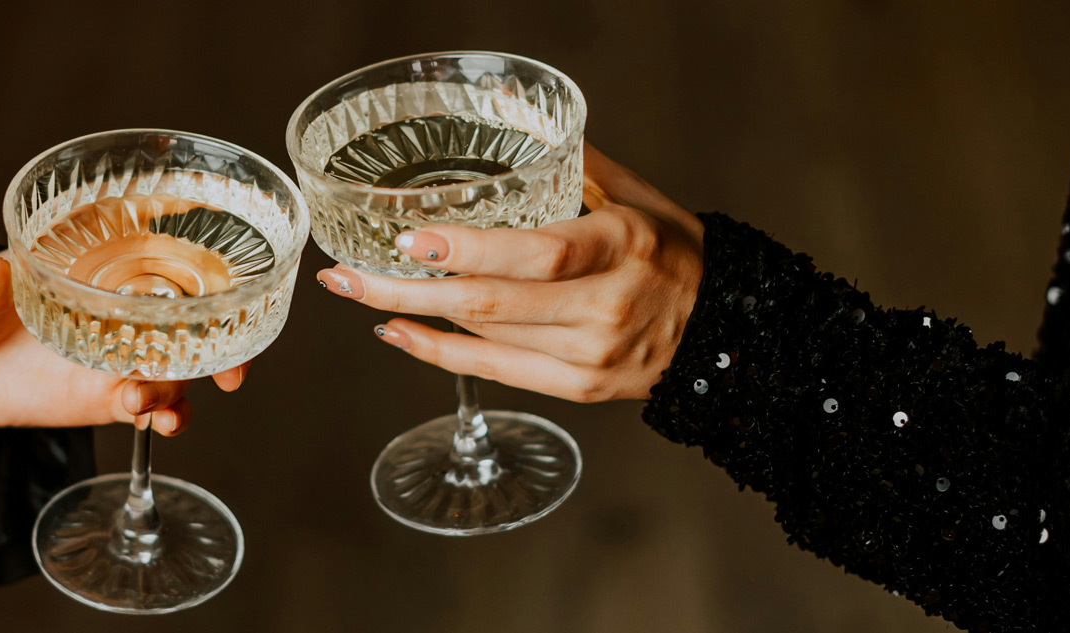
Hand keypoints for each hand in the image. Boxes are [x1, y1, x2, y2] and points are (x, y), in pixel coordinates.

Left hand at [0, 254, 246, 434]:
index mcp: (99, 261)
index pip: (164, 252)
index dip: (206, 264)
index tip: (233, 279)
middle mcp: (122, 306)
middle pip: (193, 316)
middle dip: (224, 340)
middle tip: (230, 370)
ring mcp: (119, 352)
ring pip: (179, 366)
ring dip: (183, 386)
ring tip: (150, 403)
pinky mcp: (107, 395)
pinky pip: (151, 406)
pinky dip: (163, 415)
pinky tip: (154, 422)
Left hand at [315, 144, 703, 401]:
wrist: (723, 331)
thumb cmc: (671, 252)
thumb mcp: (635, 198)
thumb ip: (568, 160)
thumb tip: (505, 103)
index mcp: (622, 246)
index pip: (539, 253)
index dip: (471, 250)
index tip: (412, 240)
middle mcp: (606, 305)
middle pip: (492, 302)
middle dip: (407, 289)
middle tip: (346, 275)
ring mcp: (592, 353)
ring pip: (486, 336)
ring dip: (412, 315)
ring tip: (359, 291)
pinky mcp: (580, 388)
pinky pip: (495, 372)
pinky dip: (440, 353)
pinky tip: (399, 332)